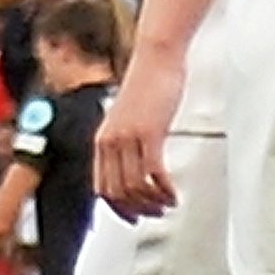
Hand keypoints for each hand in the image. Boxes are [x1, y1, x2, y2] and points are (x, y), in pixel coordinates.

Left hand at [97, 40, 190, 219]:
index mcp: (102, 140)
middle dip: (138, 209)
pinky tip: (173, 193)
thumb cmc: (146, 83)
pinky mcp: (149, 133)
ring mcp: (128, 137)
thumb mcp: (127, 118)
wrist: (155, 58)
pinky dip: (164, 190)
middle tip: (156, 212)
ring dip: (153, 202)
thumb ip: (125, 141)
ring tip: (167, 203)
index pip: (102, 187)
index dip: (117, 208)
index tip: (133, 216)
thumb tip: (133, 163)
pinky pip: (153, 173)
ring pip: (135, 187)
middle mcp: (111, 141)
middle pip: (118, 192)